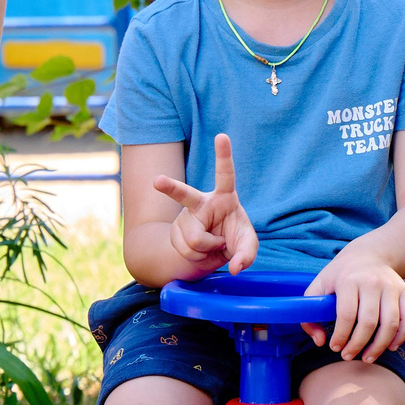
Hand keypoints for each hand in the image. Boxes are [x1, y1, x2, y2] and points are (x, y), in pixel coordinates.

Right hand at [151, 133, 257, 274]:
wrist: (212, 252)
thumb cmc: (234, 238)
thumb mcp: (246, 245)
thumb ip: (247, 255)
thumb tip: (234, 268)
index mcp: (223, 197)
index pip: (225, 174)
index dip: (223, 155)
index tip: (222, 135)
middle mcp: (200, 203)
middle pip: (184, 194)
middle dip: (169, 188)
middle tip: (157, 182)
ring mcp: (185, 217)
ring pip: (194, 240)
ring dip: (207, 250)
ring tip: (213, 244)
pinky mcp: (175, 231)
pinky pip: (186, 250)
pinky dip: (198, 257)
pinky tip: (201, 250)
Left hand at [303, 244, 404, 361]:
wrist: (368, 255)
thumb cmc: (339, 276)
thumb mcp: (318, 288)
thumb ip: (310, 315)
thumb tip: (320, 341)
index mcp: (348, 280)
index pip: (346, 315)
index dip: (341, 336)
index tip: (335, 347)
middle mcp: (372, 282)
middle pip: (369, 322)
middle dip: (358, 345)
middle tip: (348, 356)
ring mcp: (390, 287)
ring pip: (390, 323)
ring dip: (379, 346)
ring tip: (368, 357)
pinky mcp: (404, 292)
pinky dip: (401, 337)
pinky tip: (390, 347)